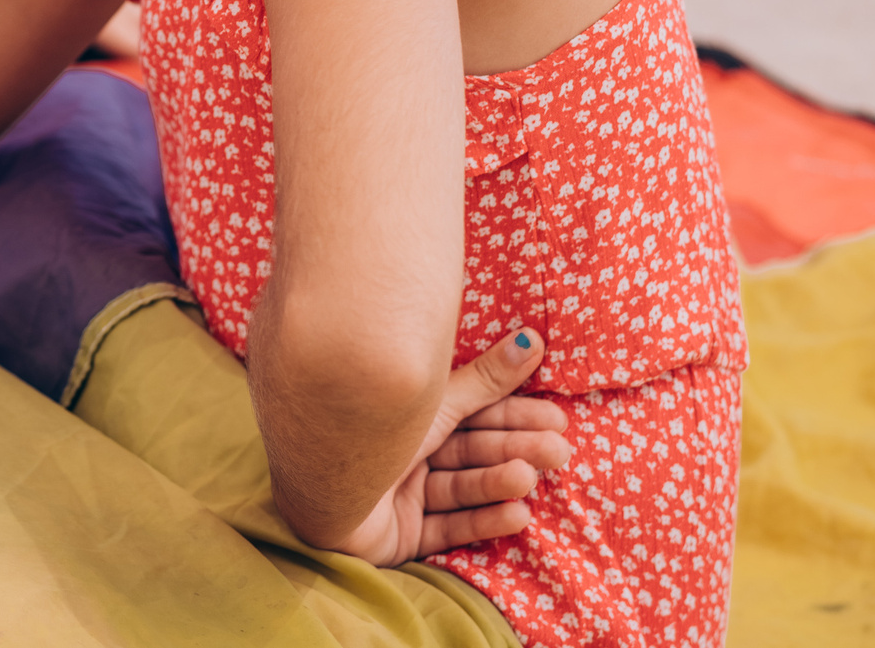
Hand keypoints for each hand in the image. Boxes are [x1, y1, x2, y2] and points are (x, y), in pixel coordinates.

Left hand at [337, 329, 571, 565]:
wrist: (316, 479)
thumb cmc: (370, 426)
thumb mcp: (434, 402)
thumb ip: (485, 379)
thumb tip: (532, 338)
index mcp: (408, 416)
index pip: (473, 415)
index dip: (515, 416)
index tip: (559, 418)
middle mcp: (407, 453)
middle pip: (471, 452)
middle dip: (516, 450)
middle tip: (559, 450)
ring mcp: (402, 496)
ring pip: (462, 487)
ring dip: (500, 483)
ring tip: (529, 476)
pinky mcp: (400, 536)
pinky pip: (447, 527)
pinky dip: (482, 520)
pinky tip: (517, 513)